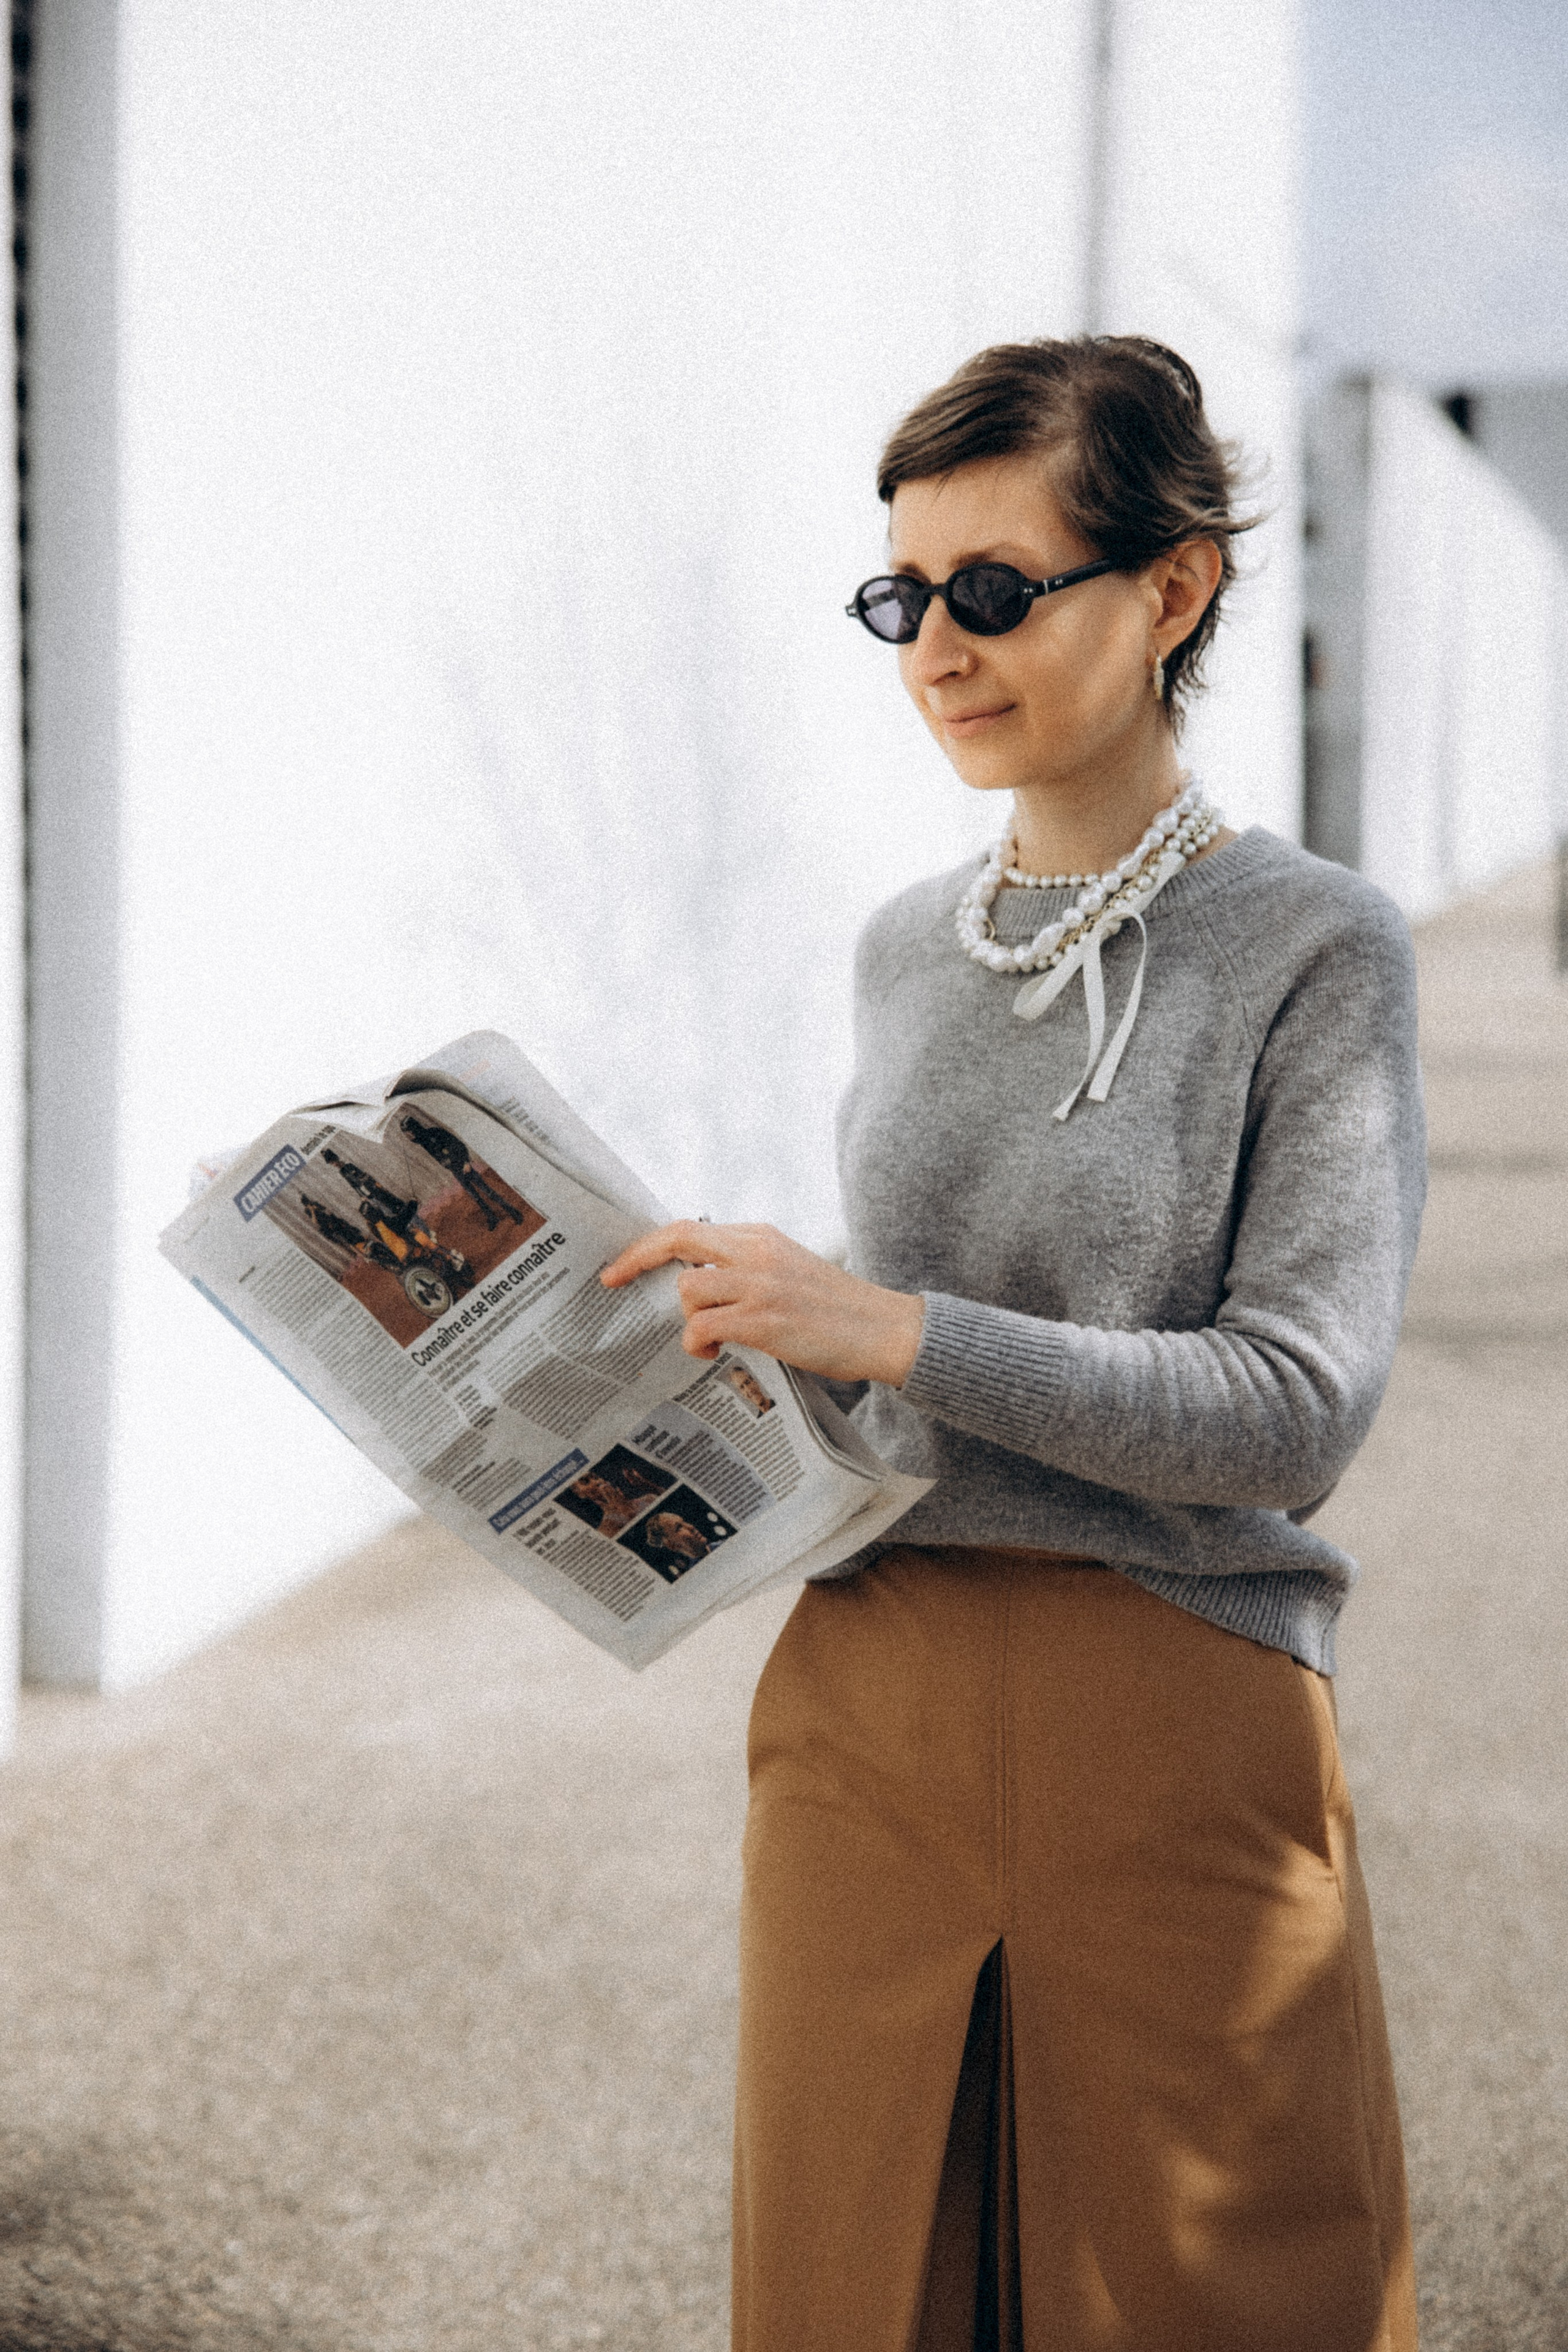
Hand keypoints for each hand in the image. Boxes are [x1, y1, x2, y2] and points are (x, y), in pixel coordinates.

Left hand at [600, 1221, 924, 1387]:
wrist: (884, 1329)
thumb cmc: (836, 1308)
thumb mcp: (788, 1267)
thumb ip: (747, 1265)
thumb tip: (696, 1280)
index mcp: (762, 1235)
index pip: (692, 1227)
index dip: (649, 1243)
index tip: (622, 1263)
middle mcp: (757, 1252)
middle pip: (678, 1240)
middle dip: (637, 1259)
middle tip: (613, 1280)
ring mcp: (760, 1284)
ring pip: (688, 1288)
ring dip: (688, 1317)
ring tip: (711, 1337)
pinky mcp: (763, 1320)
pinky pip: (702, 1326)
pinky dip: (698, 1343)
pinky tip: (716, 1351)